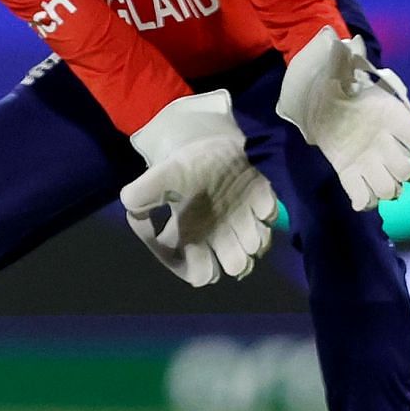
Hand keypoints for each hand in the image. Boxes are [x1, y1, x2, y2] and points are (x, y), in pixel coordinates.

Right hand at [121, 91, 276, 287]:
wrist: (203, 136)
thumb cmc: (182, 165)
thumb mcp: (156, 180)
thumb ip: (139, 199)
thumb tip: (137, 218)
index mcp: (195, 237)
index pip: (201, 274)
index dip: (197, 269)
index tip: (192, 251)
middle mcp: (222, 235)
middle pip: (236, 267)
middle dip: (233, 257)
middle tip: (225, 236)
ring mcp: (246, 220)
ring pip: (257, 247)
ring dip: (251, 237)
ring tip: (239, 218)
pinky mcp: (264, 201)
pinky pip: (272, 217)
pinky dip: (265, 212)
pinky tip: (252, 202)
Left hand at [275, 26, 409, 211]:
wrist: (319, 100)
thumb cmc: (336, 83)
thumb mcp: (338, 70)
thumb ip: (343, 61)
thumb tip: (342, 42)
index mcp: (390, 117)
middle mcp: (387, 142)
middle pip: (408, 168)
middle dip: (400, 170)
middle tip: (382, 162)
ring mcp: (371, 160)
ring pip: (391, 187)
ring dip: (384, 188)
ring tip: (369, 179)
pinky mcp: (351, 174)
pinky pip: (365, 197)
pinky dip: (364, 201)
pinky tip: (356, 197)